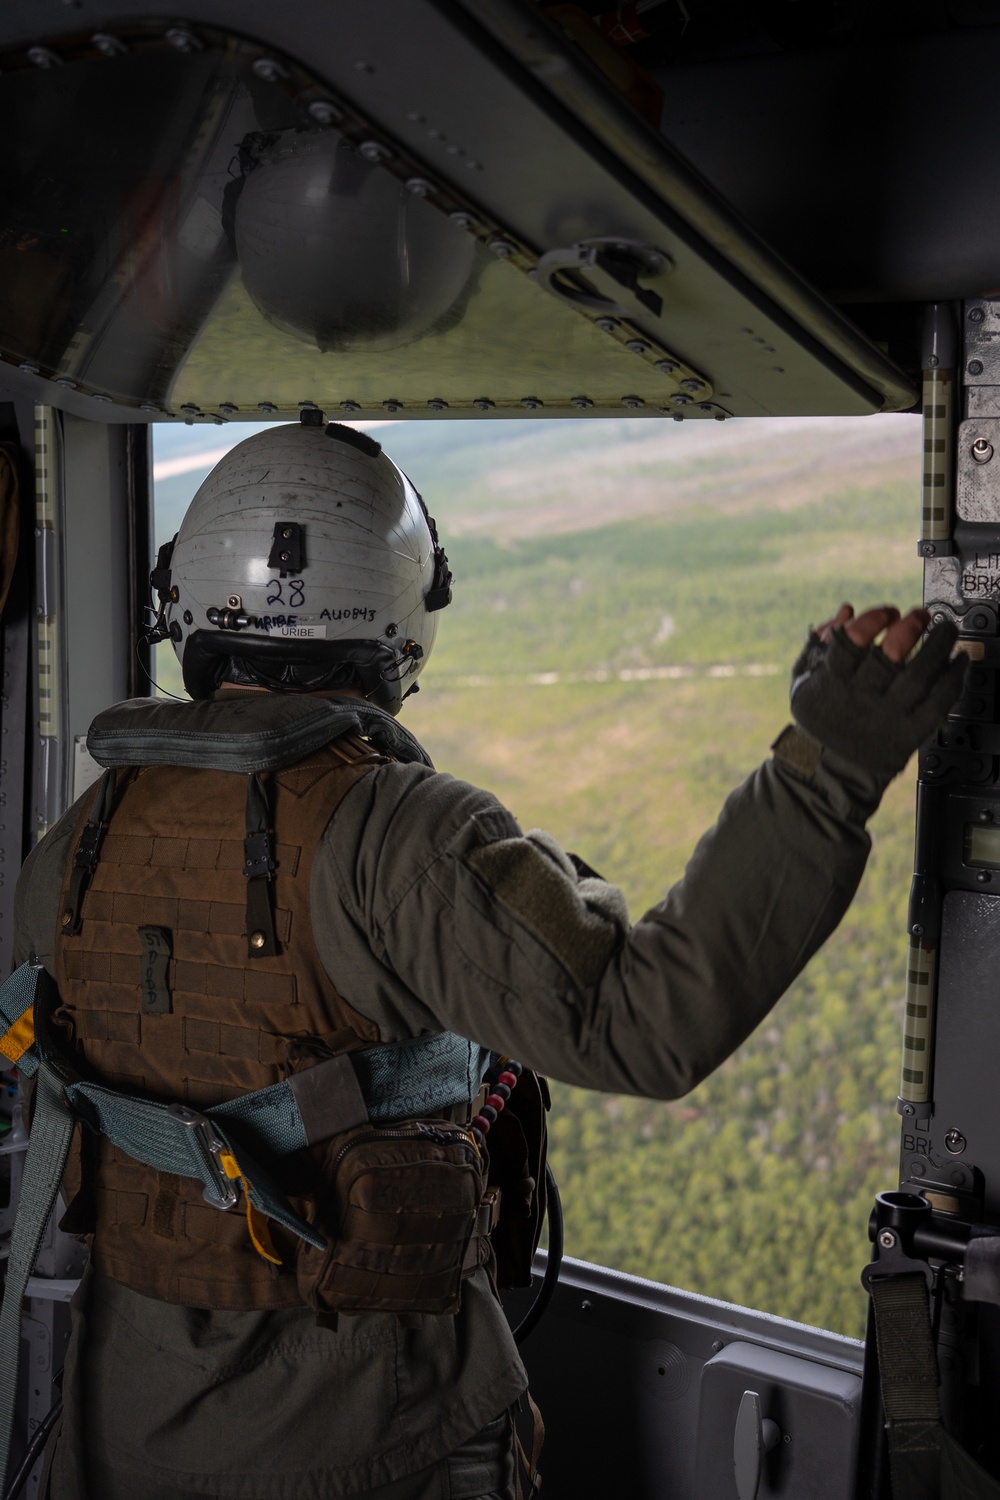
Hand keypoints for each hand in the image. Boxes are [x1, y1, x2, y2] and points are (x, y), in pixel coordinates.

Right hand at [789, 602, 966, 776]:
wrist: (827, 768)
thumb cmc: (818, 718)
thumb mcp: (804, 679)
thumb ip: (820, 643)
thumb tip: (847, 611)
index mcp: (831, 681)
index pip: (852, 642)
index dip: (873, 620)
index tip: (887, 612)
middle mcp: (860, 698)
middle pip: (889, 657)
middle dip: (909, 628)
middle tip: (921, 615)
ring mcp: (887, 716)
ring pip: (919, 676)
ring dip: (938, 646)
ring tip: (946, 629)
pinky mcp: (908, 733)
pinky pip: (937, 704)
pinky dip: (952, 679)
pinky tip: (957, 661)